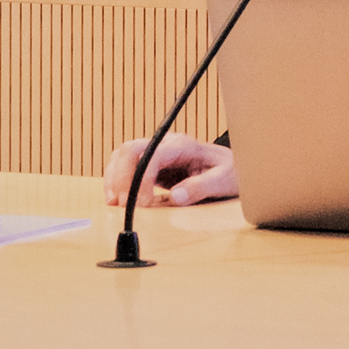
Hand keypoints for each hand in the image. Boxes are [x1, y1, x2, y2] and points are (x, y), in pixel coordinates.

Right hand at [103, 132, 237, 207]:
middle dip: (121, 176)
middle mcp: (166, 144)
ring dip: (114, 177)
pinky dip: (116, 180)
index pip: (153, 156)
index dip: (142, 179)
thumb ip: (201, 187)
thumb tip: (176, 196)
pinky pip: (126, 166)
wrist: (234, 168)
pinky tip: (117, 198)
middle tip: (121, 204)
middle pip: (131, 149)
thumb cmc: (230, 171)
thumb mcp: (223, 180)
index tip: (142, 204)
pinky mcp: (152, 164)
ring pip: (123, 156)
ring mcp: (157, 152)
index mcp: (183, 145)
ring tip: (114, 203)